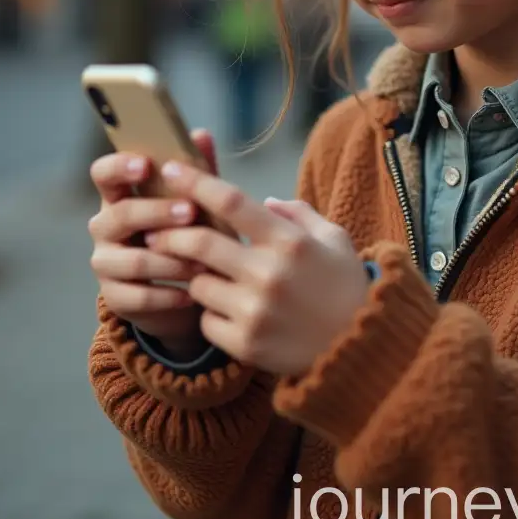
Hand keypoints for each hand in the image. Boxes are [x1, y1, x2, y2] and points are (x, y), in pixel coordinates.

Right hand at [87, 130, 217, 358]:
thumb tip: (201, 133)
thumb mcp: (197, 203)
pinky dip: (168, 295)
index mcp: (121, 196)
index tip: (145, 165)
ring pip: (133, 260)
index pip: (103, 174)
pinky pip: (138, 296)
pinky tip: (191, 294)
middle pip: (120, 214)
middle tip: (191, 212)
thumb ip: (197, 172)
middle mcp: (106, 227)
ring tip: (202, 262)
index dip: (118, 167)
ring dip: (170, 260)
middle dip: (157, 212)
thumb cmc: (189, 234)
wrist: (186, 291)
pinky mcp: (115, 297)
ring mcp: (106, 263)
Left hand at [148, 160, 369, 376]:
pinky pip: (207, 321)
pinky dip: (211, 313)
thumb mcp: (335, 238)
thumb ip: (299, 214)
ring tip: (207, 278)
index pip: (231, 202)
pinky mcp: (245, 344)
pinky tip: (229, 312)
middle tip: (156, 231)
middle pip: (199, 244)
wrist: (361, 348)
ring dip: (196, 277)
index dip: (196, 183)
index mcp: (290, 241)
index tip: (171, 170)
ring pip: (198, 285)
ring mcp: (255, 311)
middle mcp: (269, 274)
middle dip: (170, 234)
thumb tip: (264, 202)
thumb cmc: (346, 286)